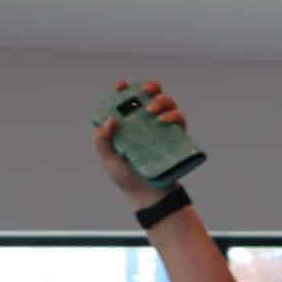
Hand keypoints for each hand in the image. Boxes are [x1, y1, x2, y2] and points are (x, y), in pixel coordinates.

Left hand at [92, 79, 187, 205]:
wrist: (148, 196)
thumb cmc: (126, 178)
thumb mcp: (108, 160)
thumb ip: (102, 141)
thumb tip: (110, 120)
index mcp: (128, 126)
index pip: (126, 102)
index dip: (124, 90)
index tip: (121, 84)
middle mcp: (146, 124)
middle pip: (151, 97)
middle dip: (150, 88)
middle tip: (145, 91)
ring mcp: (162, 129)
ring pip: (167, 104)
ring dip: (161, 100)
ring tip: (151, 110)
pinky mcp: (176, 137)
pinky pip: (179, 119)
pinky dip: (174, 115)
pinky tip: (164, 120)